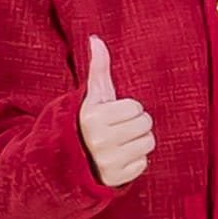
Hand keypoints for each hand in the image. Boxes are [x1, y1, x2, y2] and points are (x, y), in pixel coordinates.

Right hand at [75, 31, 153, 191]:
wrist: (69, 159)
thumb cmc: (86, 121)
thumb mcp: (91, 96)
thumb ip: (98, 68)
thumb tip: (96, 39)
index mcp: (93, 118)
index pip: (136, 107)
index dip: (127, 109)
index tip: (112, 115)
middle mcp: (99, 141)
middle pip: (146, 125)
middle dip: (135, 124)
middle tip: (119, 128)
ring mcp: (107, 162)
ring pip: (148, 144)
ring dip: (138, 141)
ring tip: (121, 141)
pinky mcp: (115, 179)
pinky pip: (143, 164)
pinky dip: (135, 160)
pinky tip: (120, 157)